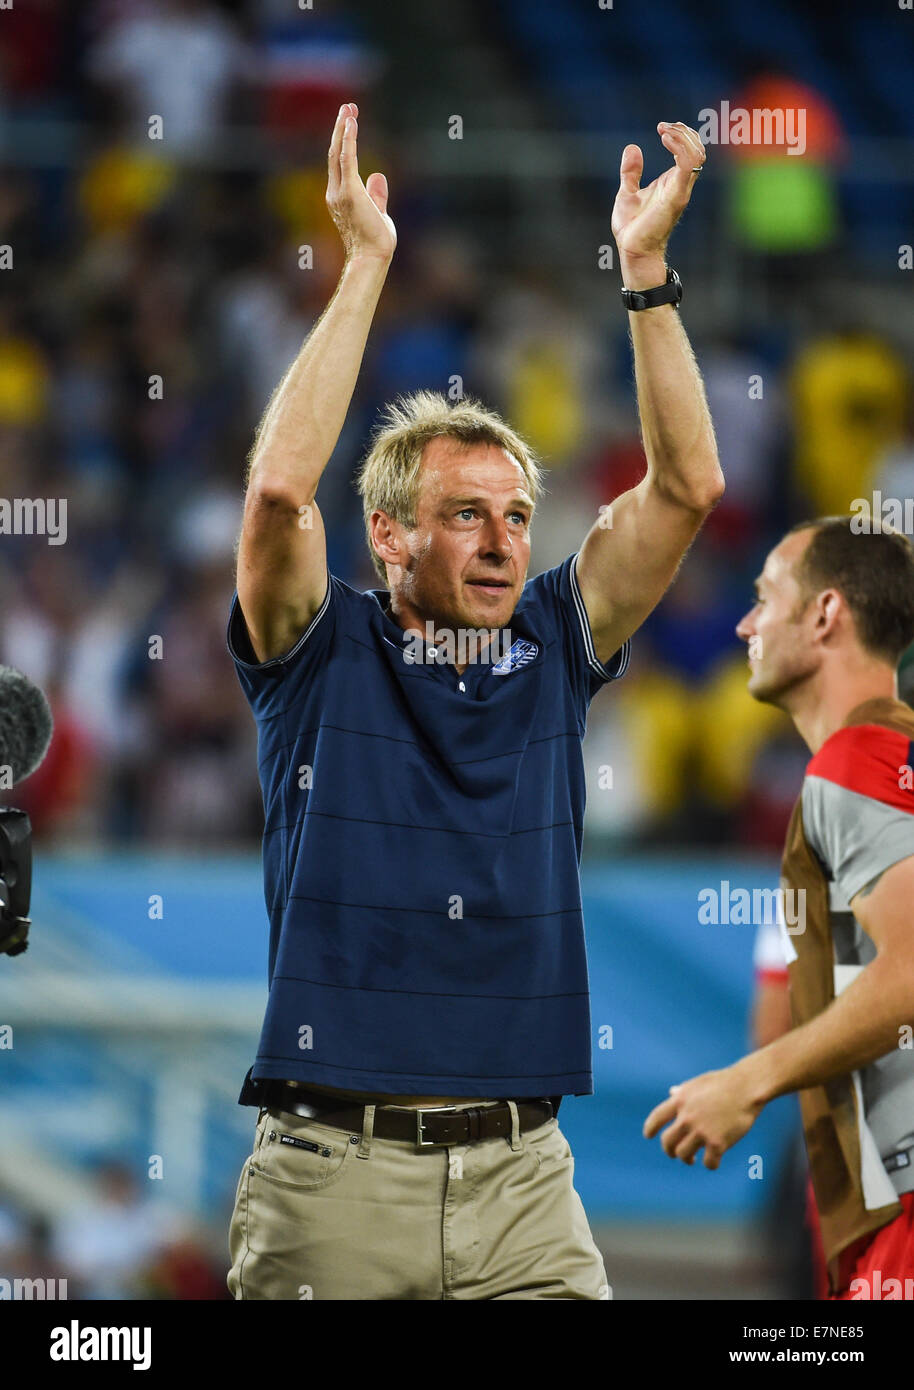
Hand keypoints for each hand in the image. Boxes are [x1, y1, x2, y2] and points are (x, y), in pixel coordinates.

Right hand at [326, 102, 396, 263]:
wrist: (372, 257)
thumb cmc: (375, 241)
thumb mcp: (377, 212)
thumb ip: (376, 194)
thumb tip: (378, 174)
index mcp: (339, 196)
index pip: (339, 163)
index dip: (343, 141)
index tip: (350, 121)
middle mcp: (334, 192)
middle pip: (334, 153)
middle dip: (341, 129)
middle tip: (348, 107)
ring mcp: (339, 192)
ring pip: (338, 153)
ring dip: (343, 129)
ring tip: (349, 109)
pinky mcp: (349, 192)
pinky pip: (346, 160)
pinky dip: (348, 139)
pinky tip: (351, 123)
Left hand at [612, 122, 705, 275]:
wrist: (632, 250)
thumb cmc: (632, 229)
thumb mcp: (627, 193)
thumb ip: (631, 172)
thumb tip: (632, 147)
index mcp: (672, 182)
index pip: (690, 151)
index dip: (681, 134)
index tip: (662, 127)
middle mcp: (680, 184)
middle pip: (698, 149)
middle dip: (684, 132)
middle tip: (664, 127)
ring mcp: (680, 190)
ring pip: (697, 155)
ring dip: (684, 137)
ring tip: (665, 131)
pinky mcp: (676, 196)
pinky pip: (687, 166)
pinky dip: (680, 147)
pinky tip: (666, 140)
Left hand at [643, 1064, 761, 1169]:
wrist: (746, 1087)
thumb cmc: (724, 1082)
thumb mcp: (698, 1083)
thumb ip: (683, 1092)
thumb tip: (671, 1092)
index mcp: (680, 1100)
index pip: (657, 1117)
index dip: (651, 1128)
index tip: (648, 1135)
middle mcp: (687, 1117)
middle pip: (667, 1141)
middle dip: (669, 1150)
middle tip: (674, 1154)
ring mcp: (701, 1131)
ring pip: (683, 1154)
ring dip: (687, 1159)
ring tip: (692, 1158)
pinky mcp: (717, 1143)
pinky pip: (708, 1163)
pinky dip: (710, 1164)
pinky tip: (713, 1161)